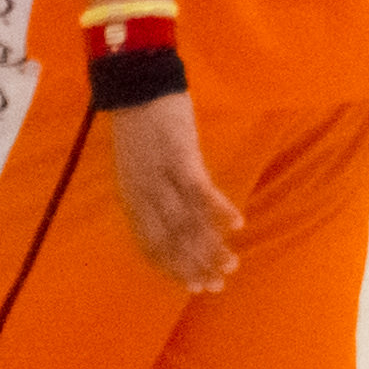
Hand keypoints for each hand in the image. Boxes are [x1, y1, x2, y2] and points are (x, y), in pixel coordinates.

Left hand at [102, 94, 241, 291]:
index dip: (171, 267)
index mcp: (130, 196)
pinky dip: (219, 210)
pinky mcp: (180, 156)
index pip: (149, 243)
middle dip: (193, 267)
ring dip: (210, 247)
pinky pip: (201, 191)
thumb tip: (171, 217)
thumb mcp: (136, 164)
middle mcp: (143, 192)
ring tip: (231, 266)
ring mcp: (161, 176)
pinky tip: (237, 225)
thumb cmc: (139, 122)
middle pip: (170, 240)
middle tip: (216, 286)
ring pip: (186, 222)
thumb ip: (150, 192)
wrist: (135, 81)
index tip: (192, 286)